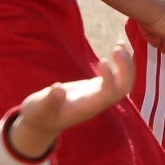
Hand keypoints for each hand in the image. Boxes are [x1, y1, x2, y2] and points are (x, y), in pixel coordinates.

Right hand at [7, 40, 133, 159]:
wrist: (42, 121)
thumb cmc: (39, 115)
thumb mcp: (39, 109)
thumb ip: (49, 101)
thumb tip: (58, 89)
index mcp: (88, 106)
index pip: (108, 94)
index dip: (110, 78)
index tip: (102, 61)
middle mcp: (99, 101)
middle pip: (123, 88)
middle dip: (125, 69)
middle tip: (117, 48)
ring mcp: (100, 93)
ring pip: (123, 81)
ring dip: (126, 63)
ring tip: (120, 43)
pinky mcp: (97, 86)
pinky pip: (117, 76)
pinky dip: (121, 62)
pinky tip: (119, 46)